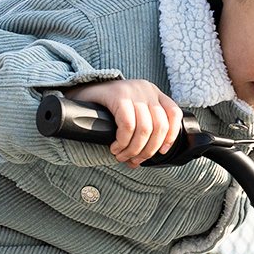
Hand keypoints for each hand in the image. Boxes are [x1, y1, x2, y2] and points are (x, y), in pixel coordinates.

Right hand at [66, 78, 182, 166]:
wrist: (79, 92)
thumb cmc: (104, 108)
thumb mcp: (128, 117)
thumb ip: (137, 136)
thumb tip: (137, 163)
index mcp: (154, 93)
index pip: (174, 114)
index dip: (171, 136)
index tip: (161, 151)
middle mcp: (147, 89)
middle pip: (160, 126)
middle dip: (148, 149)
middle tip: (133, 158)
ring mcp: (133, 90)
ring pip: (145, 128)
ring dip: (134, 148)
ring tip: (122, 155)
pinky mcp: (118, 94)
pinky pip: (128, 125)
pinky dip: (123, 141)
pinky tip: (116, 147)